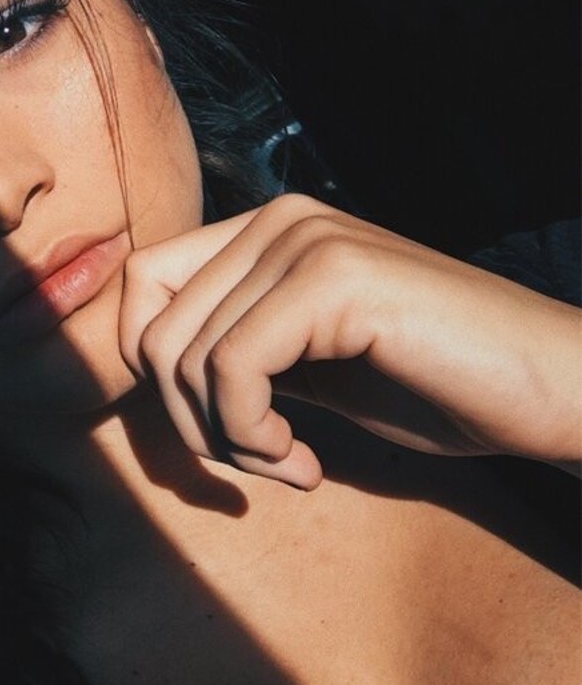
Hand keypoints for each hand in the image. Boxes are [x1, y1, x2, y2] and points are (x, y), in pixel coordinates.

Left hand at [118, 194, 581, 488]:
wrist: (549, 390)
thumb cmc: (435, 387)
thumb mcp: (307, 368)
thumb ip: (236, 352)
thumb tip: (148, 372)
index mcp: (268, 231)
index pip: (142, 286)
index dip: (151, 373)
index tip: (218, 432)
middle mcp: (279, 220)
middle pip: (151, 327)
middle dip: (188, 420)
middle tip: (261, 463)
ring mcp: (305, 240)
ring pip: (182, 354)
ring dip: (225, 438)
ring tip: (290, 464)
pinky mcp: (334, 277)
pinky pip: (231, 369)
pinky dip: (251, 436)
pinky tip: (306, 463)